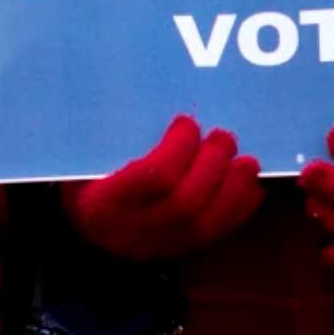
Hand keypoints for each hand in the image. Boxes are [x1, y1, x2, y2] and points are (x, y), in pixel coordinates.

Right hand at [62, 115, 261, 260]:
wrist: (83, 215)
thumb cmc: (86, 169)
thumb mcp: (84, 150)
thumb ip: (111, 128)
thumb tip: (144, 83)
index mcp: (98, 201)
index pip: (152, 178)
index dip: (179, 147)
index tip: (187, 122)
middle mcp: (126, 231)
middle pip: (184, 204)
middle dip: (213, 166)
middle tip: (224, 136)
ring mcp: (153, 247)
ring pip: (204, 226)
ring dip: (233, 190)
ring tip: (246, 161)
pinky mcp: (175, 251)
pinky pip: (214, 236)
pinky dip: (239, 209)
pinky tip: (250, 185)